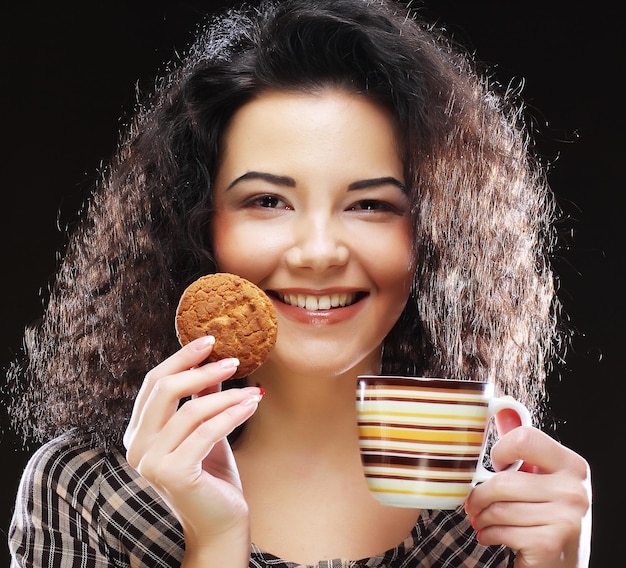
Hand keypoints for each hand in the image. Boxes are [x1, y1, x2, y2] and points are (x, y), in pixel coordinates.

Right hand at [123, 336, 262, 562]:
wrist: (220, 524)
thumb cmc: (213, 476)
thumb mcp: (206, 430)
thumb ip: (202, 399)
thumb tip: (213, 361)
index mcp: (139, 432)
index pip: (154, 383)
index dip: (181, 358)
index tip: (209, 341)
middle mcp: (136, 446)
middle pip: (164, 390)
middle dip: (201, 369)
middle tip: (234, 360)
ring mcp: (150, 462)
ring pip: (190, 410)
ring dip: (227, 395)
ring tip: (252, 390)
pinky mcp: (172, 473)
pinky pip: (206, 432)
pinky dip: (232, 414)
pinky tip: (252, 405)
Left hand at [464, 410, 591, 567]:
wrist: (561, 567)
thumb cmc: (545, 516)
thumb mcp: (541, 478)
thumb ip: (523, 445)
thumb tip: (503, 405)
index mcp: (572, 465)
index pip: (524, 437)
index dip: (501, 450)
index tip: (496, 465)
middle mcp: (575, 489)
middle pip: (503, 480)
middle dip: (479, 495)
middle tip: (473, 504)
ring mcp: (566, 518)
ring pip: (499, 507)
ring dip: (481, 517)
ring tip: (483, 521)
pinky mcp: (550, 543)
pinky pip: (501, 530)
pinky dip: (489, 534)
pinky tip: (492, 536)